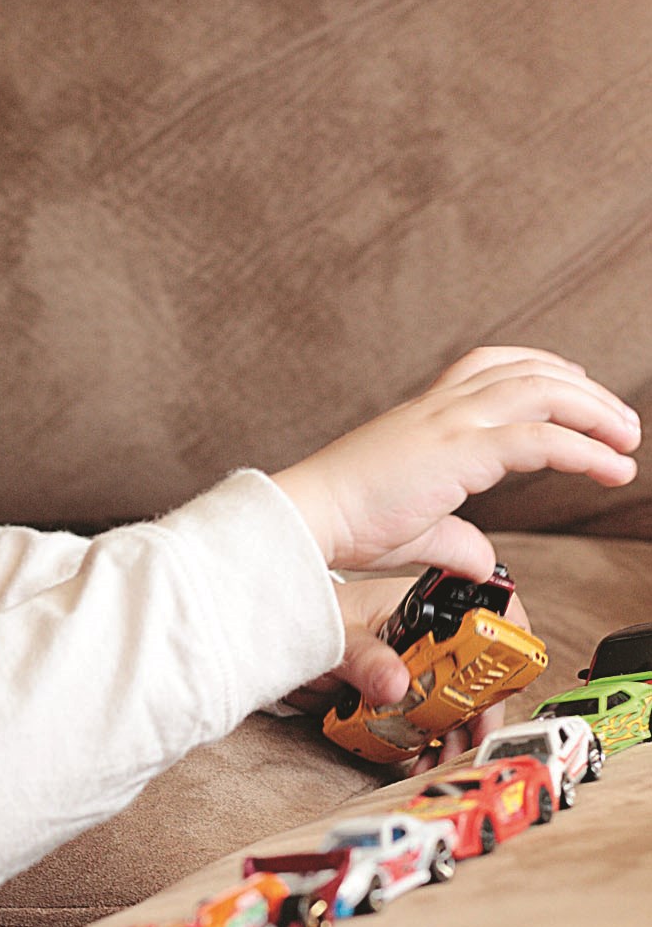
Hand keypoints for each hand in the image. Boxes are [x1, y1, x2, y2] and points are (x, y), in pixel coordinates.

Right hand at [273, 347, 638, 578]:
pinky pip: (540, 440)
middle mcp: (439, 410)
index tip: (573, 386)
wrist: (306, 518)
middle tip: (620, 422)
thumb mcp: (411, 528)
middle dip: (584, 390)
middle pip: (529, 371)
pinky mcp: (458, 452)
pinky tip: (610, 468)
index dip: (540, 369)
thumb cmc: (341, 522)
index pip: (489, 367)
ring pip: (543, 392)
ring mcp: (449, 424)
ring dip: (596, 411)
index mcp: (423, 417)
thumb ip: (453, 538)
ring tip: (626, 440)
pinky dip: (585, 451)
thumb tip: (480, 559)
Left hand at [282, 575, 530, 774]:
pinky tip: (419, 761)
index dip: (501, 650)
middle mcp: (421, 636)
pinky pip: (420, 719)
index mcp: (419, 606)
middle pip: (472, 672)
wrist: (271, 640)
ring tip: (443, 760)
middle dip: (477, 709)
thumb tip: (396, 684)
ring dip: (451, 734)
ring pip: (450, 702)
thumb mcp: (335, 638)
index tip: (504, 687)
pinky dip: (424, 742)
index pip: (481, 620)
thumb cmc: (306, 619)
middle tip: (473, 741)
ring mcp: (408, 666)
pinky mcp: (393, 693)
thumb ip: (363, 659)